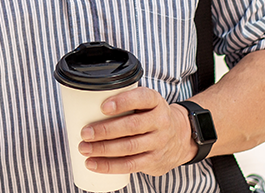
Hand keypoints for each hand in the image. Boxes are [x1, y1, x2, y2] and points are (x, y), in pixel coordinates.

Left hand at [76, 87, 196, 176]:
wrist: (181, 137)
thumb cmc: (151, 116)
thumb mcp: (146, 102)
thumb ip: (124, 100)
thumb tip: (84, 104)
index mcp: (155, 102)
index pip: (142, 98)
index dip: (122, 102)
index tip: (103, 107)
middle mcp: (160, 121)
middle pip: (131, 126)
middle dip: (105, 130)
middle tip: (85, 133)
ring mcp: (159, 142)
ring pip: (129, 148)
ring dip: (103, 149)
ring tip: (84, 148)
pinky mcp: (154, 161)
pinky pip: (130, 165)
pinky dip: (109, 165)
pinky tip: (94, 164)